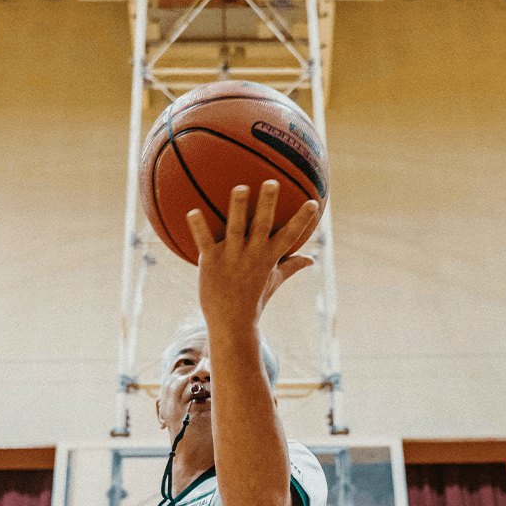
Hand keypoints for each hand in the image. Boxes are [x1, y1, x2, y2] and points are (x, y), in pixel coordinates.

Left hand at [186, 181, 318, 331]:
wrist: (231, 324)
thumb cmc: (253, 300)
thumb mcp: (274, 281)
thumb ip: (291, 266)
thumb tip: (311, 260)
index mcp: (269, 258)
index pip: (289, 236)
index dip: (302, 220)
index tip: (314, 202)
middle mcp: (252, 255)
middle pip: (262, 225)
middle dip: (268, 204)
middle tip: (272, 182)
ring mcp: (231, 258)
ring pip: (234, 229)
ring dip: (237, 208)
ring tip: (240, 187)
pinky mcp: (210, 262)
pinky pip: (204, 241)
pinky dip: (198, 227)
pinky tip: (192, 211)